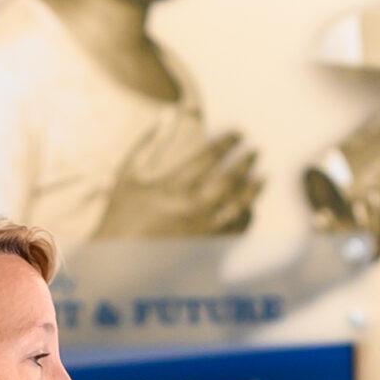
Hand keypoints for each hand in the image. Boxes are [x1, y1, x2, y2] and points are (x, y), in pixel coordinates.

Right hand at [96, 129, 262, 238]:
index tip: (240, 133)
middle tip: (256, 151)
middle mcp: (189, 211)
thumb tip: (165, 116)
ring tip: (262, 179)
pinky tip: (249, 210)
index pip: (207, 158)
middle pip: (228, 181)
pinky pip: (233, 233)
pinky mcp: (203, 250)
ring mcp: (199, 233)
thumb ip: (144, 145)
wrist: (117, 263)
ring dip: (252, 192)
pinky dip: (245, 220)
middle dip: (245, 163)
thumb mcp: (126, 179)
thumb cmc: (119, 218)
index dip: (227, 142)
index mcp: (170, 190)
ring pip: (237, 209)